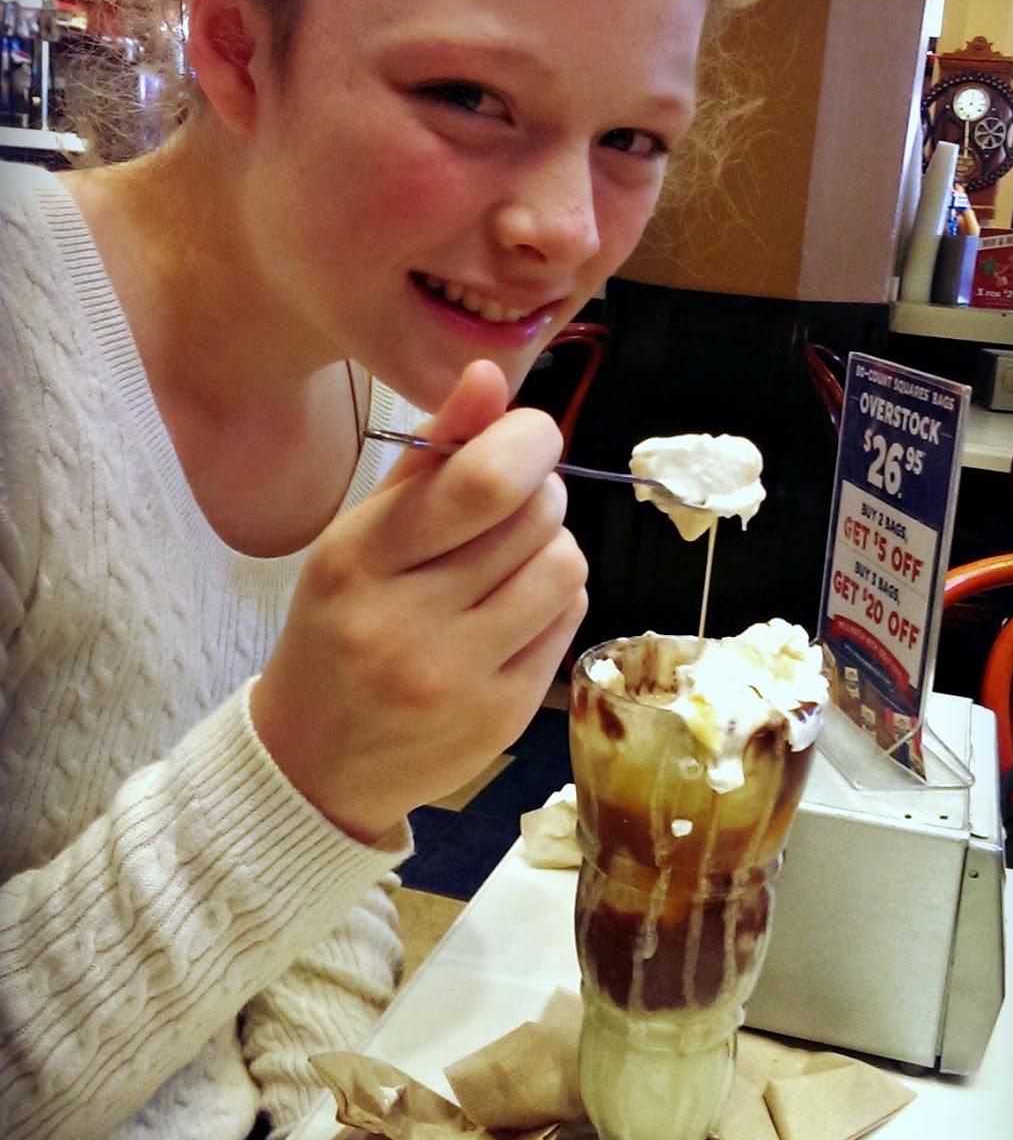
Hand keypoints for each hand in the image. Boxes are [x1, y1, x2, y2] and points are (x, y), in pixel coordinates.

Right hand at [250, 360, 587, 841]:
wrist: (315, 763)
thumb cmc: (337, 629)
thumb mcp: (358, 537)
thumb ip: (429, 456)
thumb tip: (492, 375)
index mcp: (358, 559)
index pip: (481, 482)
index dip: (527, 442)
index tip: (527, 437)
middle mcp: (405, 622)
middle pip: (535, 516)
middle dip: (537, 493)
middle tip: (508, 508)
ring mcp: (458, 677)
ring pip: (565, 567)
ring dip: (551, 547)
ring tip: (511, 561)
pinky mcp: (501, 716)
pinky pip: (569, 621)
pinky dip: (553, 599)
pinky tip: (512, 611)